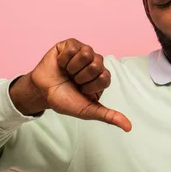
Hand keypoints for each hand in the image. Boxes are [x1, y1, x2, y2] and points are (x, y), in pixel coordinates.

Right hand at [10, 38, 131, 131]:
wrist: (42, 92)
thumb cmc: (65, 99)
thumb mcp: (87, 110)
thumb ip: (108, 116)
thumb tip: (128, 127)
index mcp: (102, 77)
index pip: (105, 77)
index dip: (90, 86)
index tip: (82, 90)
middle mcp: (96, 62)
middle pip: (96, 65)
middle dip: (80, 77)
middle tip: (73, 81)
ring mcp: (84, 51)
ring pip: (86, 53)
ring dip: (72, 67)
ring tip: (67, 72)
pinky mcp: (71, 44)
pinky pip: (72, 48)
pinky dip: (63, 59)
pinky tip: (61, 64)